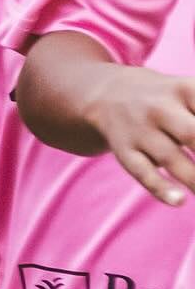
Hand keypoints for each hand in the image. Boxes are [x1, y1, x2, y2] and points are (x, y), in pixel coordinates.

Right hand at [83, 66, 194, 205]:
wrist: (103, 93)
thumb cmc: (164, 97)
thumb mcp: (188, 90)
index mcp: (182, 89)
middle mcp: (159, 107)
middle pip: (193, 135)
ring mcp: (140, 130)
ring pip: (172, 159)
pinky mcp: (125, 151)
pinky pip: (143, 173)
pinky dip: (161, 188)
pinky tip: (180, 200)